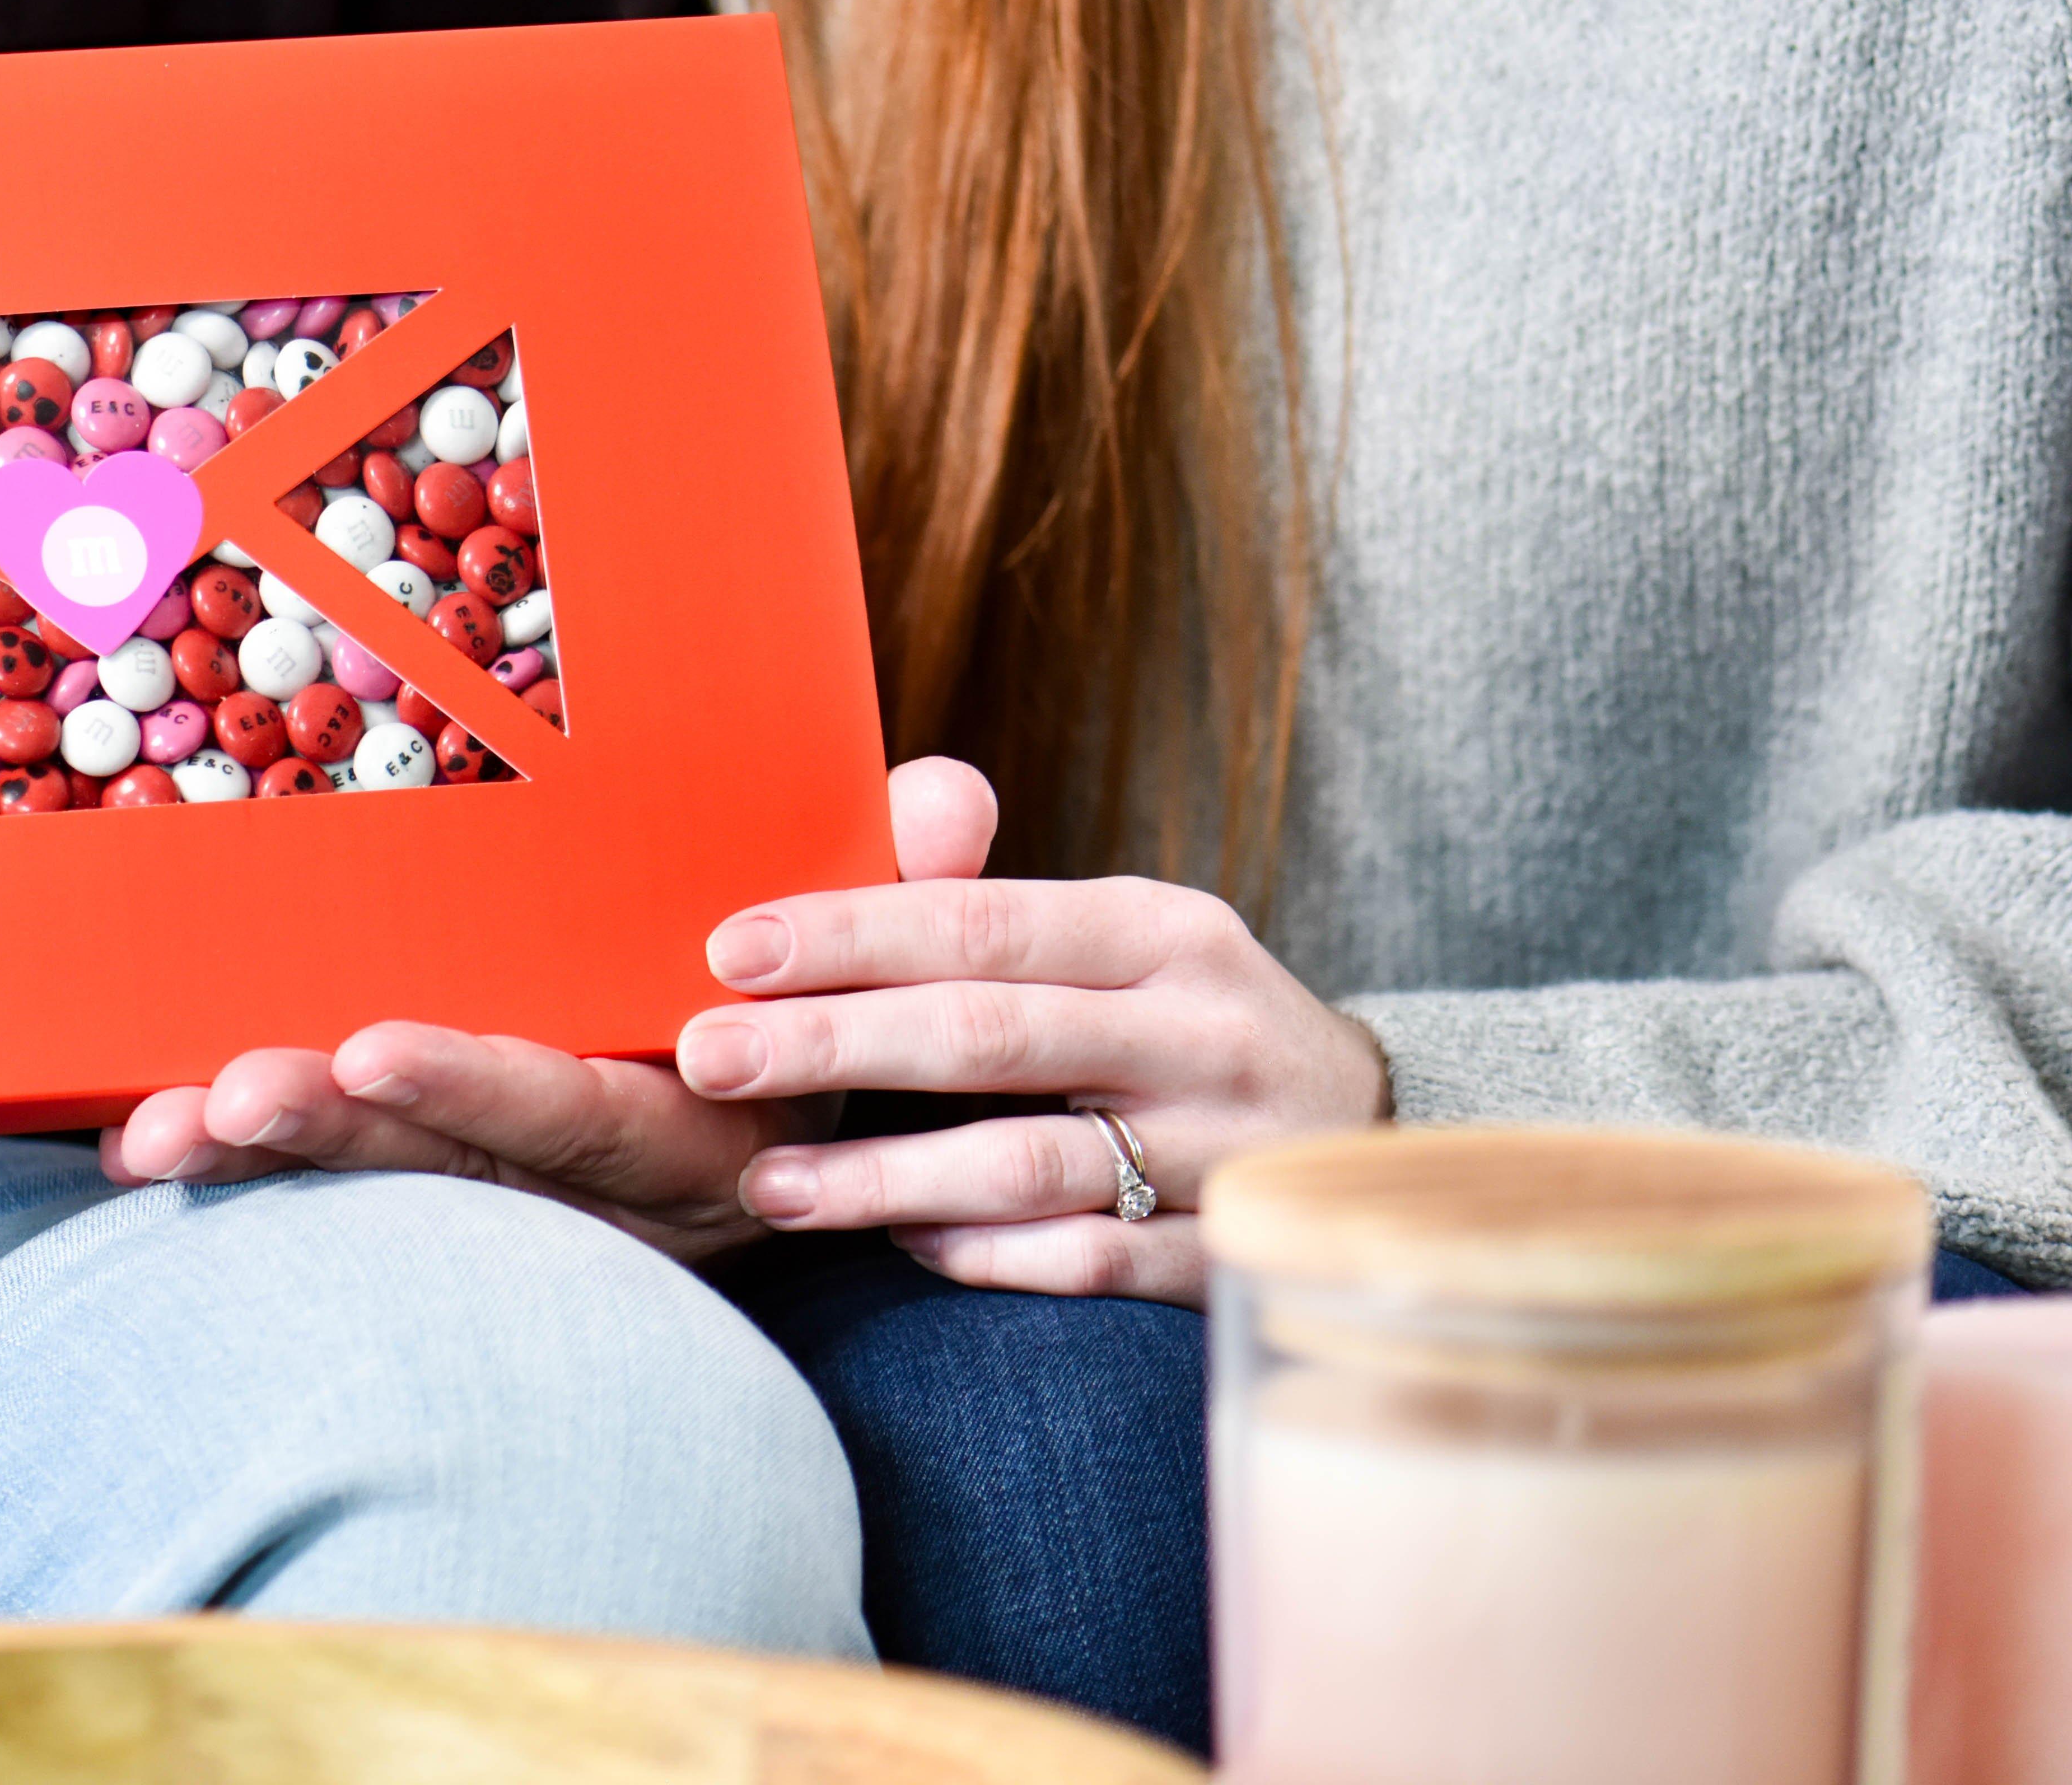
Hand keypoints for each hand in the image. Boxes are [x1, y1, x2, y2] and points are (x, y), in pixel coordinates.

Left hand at [94, 761, 1002, 1259]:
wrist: (818, 1112)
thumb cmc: (840, 1012)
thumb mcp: (892, 960)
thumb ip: (908, 888)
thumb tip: (944, 795)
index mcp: (687, 1126)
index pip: (575, 1114)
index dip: (477, 1087)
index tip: (375, 1048)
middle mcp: (586, 1180)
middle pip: (446, 1169)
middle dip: (333, 1136)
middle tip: (227, 1094)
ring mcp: (508, 1189)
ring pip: (370, 1184)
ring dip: (258, 1156)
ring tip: (151, 1131)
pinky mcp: (440, 1176)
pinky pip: (330, 1175)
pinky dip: (233, 1163)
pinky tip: (129, 1140)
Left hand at [683, 759, 1389, 1302]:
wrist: (1363, 1126)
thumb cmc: (1181, 1017)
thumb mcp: (1120, 936)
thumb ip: (993, 896)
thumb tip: (879, 811)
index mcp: (1162, 930)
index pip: (982, 924)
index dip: (850, 934)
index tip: (727, 950)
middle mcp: (1198, 1031)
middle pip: (986, 1037)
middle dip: (831, 1046)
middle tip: (708, 1057)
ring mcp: (1221, 1150)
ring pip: (1025, 1164)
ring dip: (882, 1177)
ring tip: (767, 1183)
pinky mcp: (1225, 1252)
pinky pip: (1087, 1259)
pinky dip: (986, 1254)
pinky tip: (898, 1244)